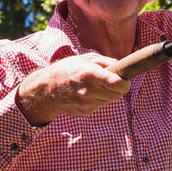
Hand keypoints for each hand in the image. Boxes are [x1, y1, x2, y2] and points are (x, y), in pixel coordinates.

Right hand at [15, 52, 129, 124]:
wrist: (46, 89)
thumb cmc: (67, 69)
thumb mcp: (85, 59)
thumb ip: (106, 62)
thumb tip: (122, 67)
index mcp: (90, 74)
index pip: (117, 84)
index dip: (125, 83)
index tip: (125, 80)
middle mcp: (89, 90)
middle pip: (117, 94)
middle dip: (117, 87)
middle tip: (109, 80)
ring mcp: (87, 103)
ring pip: (109, 100)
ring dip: (106, 93)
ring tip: (93, 85)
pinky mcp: (85, 112)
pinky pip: (100, 105)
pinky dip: (97, 99)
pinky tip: (86, 93)